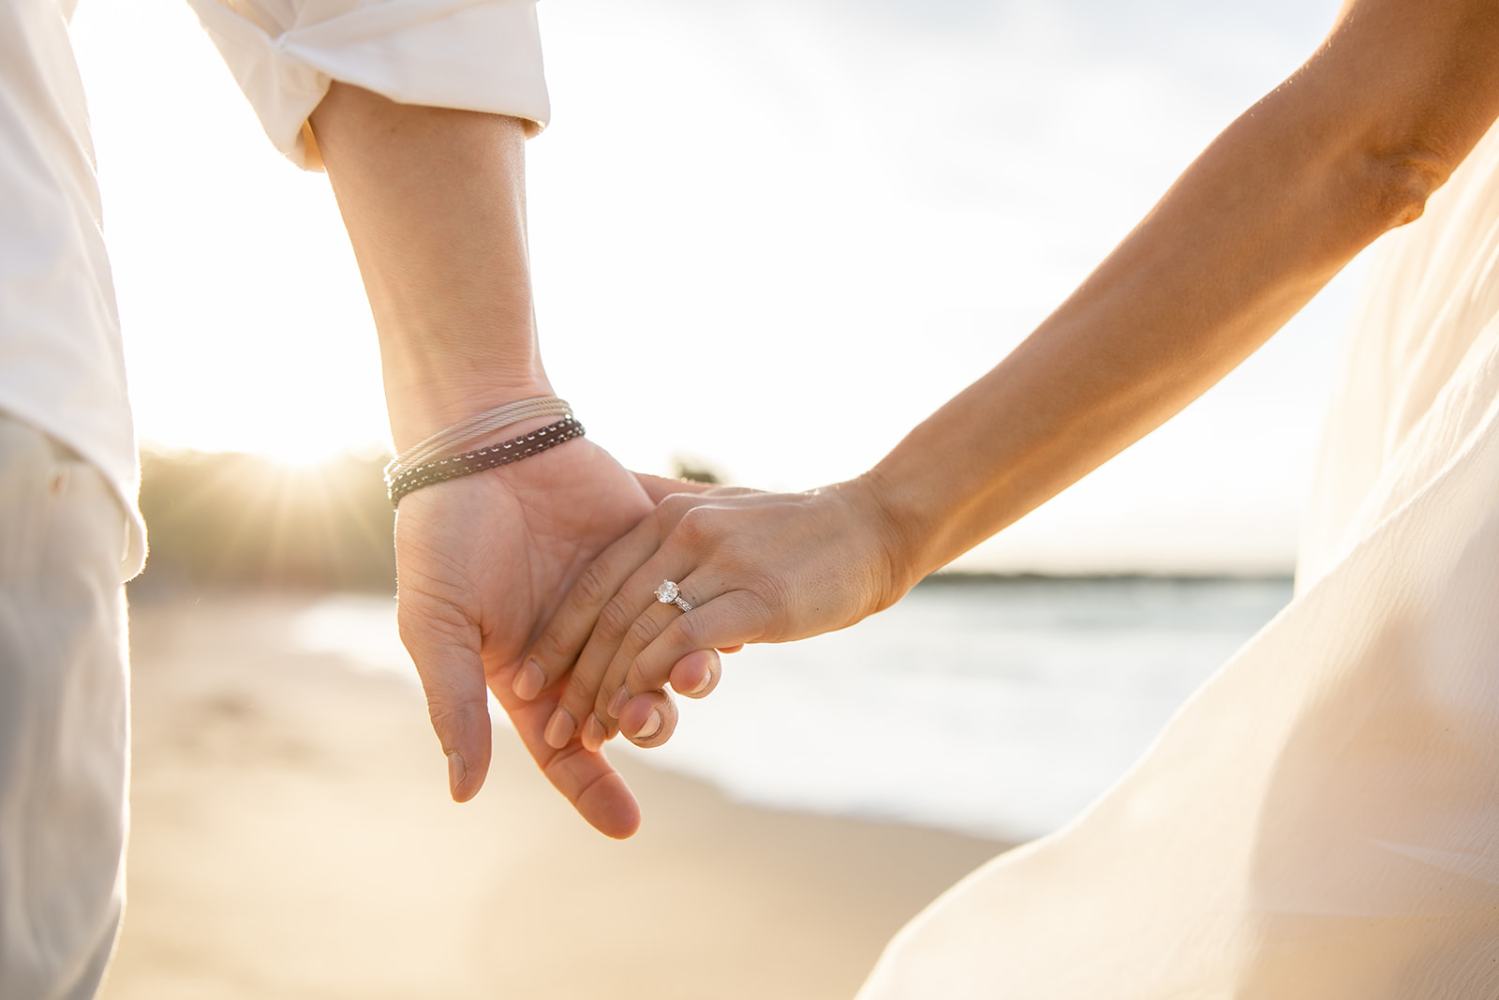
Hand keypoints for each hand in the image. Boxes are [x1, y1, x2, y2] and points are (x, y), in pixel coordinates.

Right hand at [393, 432, 713, 837]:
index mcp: (525, 675)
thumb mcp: (437, 624)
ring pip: (664, 656)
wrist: (481, 441)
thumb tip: (464, 793)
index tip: (626, 825)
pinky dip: (708, 614)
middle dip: (646, 723)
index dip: (593, 789)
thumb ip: (454, 704)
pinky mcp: (647, 552)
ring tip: (702, 675)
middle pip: (625, 707)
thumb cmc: (443, 535)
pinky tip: (731, 627)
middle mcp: (577, 648)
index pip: (565, 750)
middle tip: (656, 721)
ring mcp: (617, 600)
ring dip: (685, 673)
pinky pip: (685, 593)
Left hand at [521, 476, 911, 752]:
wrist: (873, 528)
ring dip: (610, 690)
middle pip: (610, 612)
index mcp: (669, 515)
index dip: (560, 636)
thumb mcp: (723, 512)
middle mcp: (685, 532)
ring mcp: (721, 562)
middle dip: (576, 676)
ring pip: (641, 631)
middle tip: (555, 727)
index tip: (532, 679)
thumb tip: (620, 529)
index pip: (597, 581)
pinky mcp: (757, 596)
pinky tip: (640, 708)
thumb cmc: (796, 532)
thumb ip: (671, 522)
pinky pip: (685, 640)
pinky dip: (654, 678)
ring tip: (592, 734)